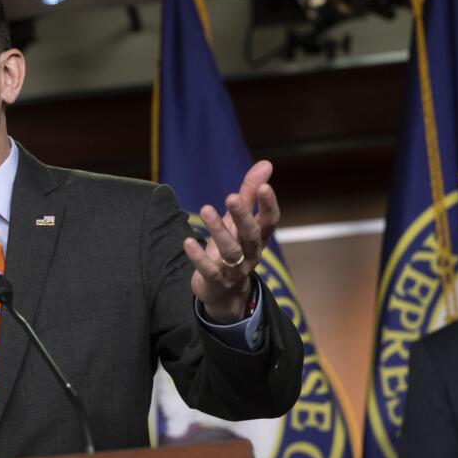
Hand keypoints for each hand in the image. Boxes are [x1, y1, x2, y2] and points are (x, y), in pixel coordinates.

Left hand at [184, 159, 277, 323]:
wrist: (225, 293)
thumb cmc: (235, 248)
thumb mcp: (240, 221)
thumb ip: (250, 193)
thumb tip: (266, 163)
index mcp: (259, 238)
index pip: (270, 221)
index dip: (269, 205)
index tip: (264, 186)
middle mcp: (251, 254)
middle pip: (251, 236)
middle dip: (242, 217)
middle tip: (231, 197)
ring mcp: (235, 270)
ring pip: (230, 252)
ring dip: (218, 231)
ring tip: (206, 210)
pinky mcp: (216, 282)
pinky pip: (209, 270)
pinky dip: (198, 257)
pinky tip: (187, 241)